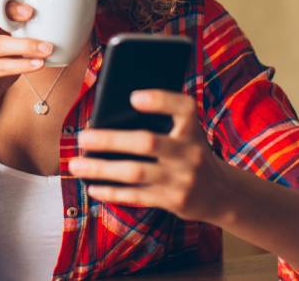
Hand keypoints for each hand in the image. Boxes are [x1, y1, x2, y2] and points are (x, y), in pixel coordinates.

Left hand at [69, 90, 235, 223]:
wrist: (222, 194)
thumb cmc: (190, 153)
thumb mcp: (187, 134)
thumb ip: (162, 122)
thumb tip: (109, 115)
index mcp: (193, 129)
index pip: (183, 108)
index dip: (160, 100)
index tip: (133, 97)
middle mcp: (189, 153)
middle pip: (147, 142)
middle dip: (111, 140)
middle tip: (82, 137)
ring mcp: (181, 179)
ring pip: (135, 172)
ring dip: (102, 169)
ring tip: (76, 164)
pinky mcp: (173, 201)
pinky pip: (137, 196)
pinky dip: (112, 192)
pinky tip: (92, 187)